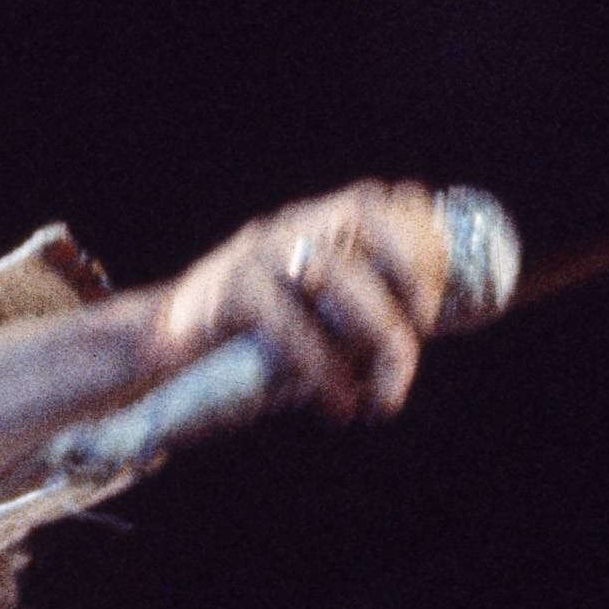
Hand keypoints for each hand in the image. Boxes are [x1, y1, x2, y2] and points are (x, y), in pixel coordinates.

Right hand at [147, 181, 459, 427]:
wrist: (168, 352)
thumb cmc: (261, 343)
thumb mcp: (322, 322)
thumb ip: (367, 314)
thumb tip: (423, 334)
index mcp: (320, 226)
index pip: (383, 203)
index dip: (422, 239)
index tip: (441, 298)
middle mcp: (292, 225)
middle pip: (366, 221)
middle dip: (409, 277)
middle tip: (420, 342)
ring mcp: (257, 251)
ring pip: (332, 273)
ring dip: (374, 338)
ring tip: (385, 398)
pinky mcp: (228, 289)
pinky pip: (286, 321)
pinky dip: (321, 368)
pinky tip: (337, 405)